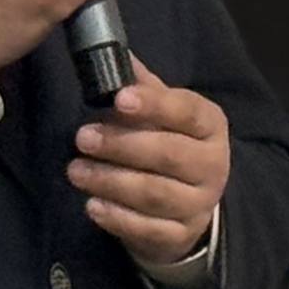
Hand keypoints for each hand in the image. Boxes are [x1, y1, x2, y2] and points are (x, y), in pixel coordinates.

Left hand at [66, 55, 227, 266]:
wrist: (187, 205)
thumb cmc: (168, 145)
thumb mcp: (163, 113)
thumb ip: (141, 87)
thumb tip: (113, 53)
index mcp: (210, 125)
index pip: (187, 112)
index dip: (154, 105)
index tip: (119, 99)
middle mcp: (213, 165)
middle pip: (169, 154)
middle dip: (122, 145)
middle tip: (82, 137)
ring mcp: (199, 204)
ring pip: (155, 194)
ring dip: (112, 181)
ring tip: (75, 170)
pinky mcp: (180, 235)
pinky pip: (149, 229)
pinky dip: (118, 218)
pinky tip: (92, 205)